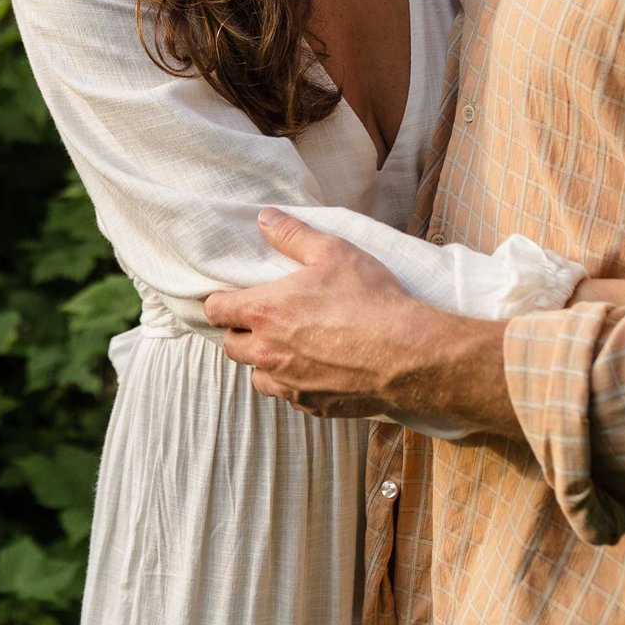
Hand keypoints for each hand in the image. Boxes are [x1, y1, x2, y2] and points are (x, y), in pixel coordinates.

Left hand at [202, 208, 517, 433]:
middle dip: (240, 333)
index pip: (216, 310)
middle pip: (230, 347)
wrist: (408, 355)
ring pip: (256, 375)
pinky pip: (287, 395)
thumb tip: (265, 218)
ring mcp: (289, 384)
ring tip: (287, 346)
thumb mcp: (333, 252)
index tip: (230, 297)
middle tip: (263, 320)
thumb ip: (293, 234)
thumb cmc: (370, 299)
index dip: (219, 302)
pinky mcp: (312, 406)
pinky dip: (291, 383)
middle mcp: (268, 353)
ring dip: (263, 362)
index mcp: (265, 312)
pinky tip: (314, 368)